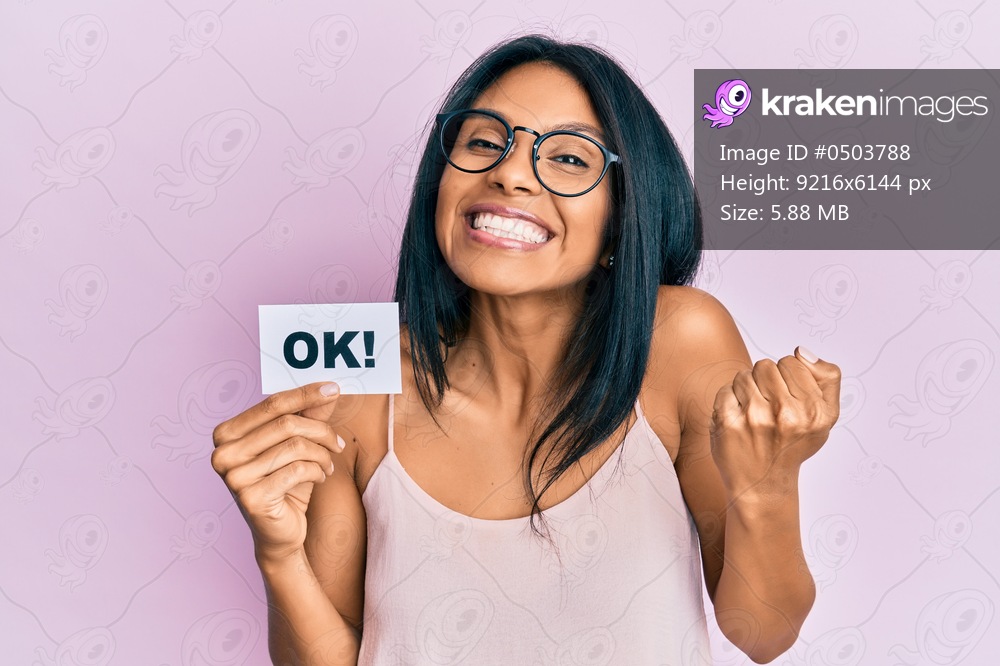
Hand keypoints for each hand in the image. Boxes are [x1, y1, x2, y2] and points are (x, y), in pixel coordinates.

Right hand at [211, 382, 345, 561]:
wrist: (279, 534)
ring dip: (321, 454)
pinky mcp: (251, 498)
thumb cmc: (286, 484)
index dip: (305, 394)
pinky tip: (319, 478)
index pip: (271, 404)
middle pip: (286, 424)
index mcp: (226, 434)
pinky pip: (297, 470)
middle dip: (320, 430)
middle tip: (337, 443)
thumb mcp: (298, 446)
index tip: (333, 388)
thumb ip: (307, 416)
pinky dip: (317, 471)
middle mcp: (223, 454)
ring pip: (295, 447)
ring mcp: (233, 477)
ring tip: (328, 464)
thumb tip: (328, 390)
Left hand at [710, 347, 840, 501]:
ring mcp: (755, 419)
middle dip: (765, 380)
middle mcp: (787, 416)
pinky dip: (729, 401)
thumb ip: (827, 377)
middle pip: (766, 365)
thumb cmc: (793, 445)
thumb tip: (800, 351)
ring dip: (746, 390)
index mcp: (815, 412)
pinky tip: (738, 420)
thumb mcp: (826, 416)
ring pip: (744, 375)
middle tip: (768, 406)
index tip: (788, 397)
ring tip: (754, 413)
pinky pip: (725, 389)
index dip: (787, 376)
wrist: (763, 485)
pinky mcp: (728, 424)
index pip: (793, 361)